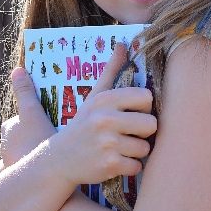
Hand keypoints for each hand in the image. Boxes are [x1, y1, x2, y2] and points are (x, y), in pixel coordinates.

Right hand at [7, 44, 156, 184]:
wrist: (58, 159)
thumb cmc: (83, 124)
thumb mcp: (94, 96)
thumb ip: (111, 71)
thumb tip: (122, 44)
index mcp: (105, 100)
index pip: (147, 97)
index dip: (143, 108)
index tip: (132, 114)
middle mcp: (106, 120)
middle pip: (151, 124)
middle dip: (143, 132)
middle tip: (127, 134)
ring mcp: (107, 144)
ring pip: (145, 148)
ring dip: (136, 151)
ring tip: (119, 148)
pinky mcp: (109, 165)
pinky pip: (137, 166)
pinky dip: (130, 167)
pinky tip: (115, 162)